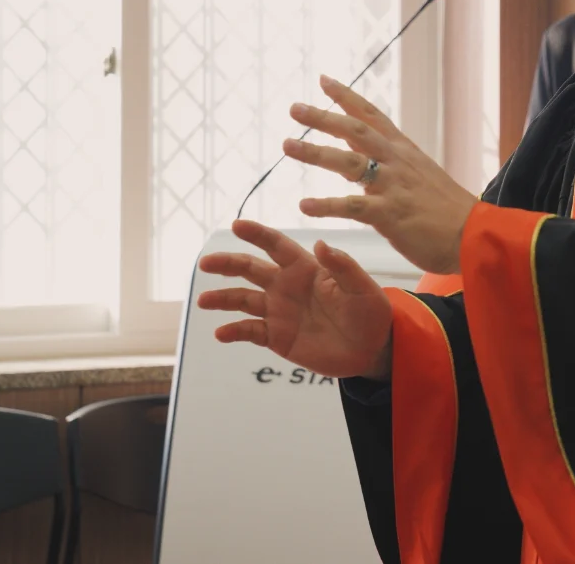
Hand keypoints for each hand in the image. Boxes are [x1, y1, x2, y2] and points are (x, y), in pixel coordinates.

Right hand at [197, 220, 393, 380]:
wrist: (370, 349)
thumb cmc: (369, 312)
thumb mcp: (362, 287)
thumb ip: (342, 266)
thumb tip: (319, 243)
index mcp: (305, 268)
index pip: (276, 245)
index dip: (257, 234)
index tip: (237, 224)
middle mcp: (286, 286)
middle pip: (250, 269)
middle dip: (227, 263)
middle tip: (206, 262)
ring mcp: (279, 311)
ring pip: (243, 300)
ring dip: (222, 298)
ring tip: (204, 300)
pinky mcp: (277, 337)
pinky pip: (250, 332)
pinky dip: (234, 331)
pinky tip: (221, 333)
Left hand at [282, 75, 477, 273]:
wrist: (474, 236)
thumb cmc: (447, 210)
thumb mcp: (419, 174)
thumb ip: (388, 161)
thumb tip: (358, 150)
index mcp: (404, 150)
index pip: (371, 115)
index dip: (346, 97)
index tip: (323, 80)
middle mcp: (397, 162)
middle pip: (355, 131)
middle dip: (323, 117)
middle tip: (294, 108)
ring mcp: (393, 186)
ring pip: (348, 163)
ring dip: (315, 152)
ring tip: (287, 145)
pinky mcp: (390, 214)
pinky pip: (352, 206)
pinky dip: (326, 206)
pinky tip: (304, 206)